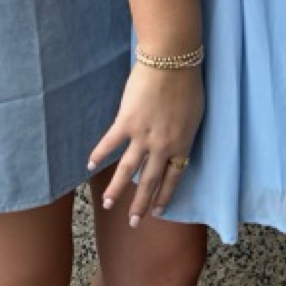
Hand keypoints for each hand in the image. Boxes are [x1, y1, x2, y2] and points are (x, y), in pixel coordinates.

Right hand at [88, 64, 203, 225]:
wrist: (172, 62)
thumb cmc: (189, 83)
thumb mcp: (195, 114)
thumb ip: (183, 133)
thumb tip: (174, 142)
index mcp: (182, 144)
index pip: (173, 177)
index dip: (165, 195)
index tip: (158, 211)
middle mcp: (162, 146)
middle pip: (150, 181)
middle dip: (141, 204)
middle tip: (133, 223)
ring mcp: (142, 136)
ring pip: (127, 170)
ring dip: (117, 189)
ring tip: (108, 205)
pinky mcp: (125, 122)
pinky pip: (109, 143)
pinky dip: (98, 154)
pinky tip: (90, 165)